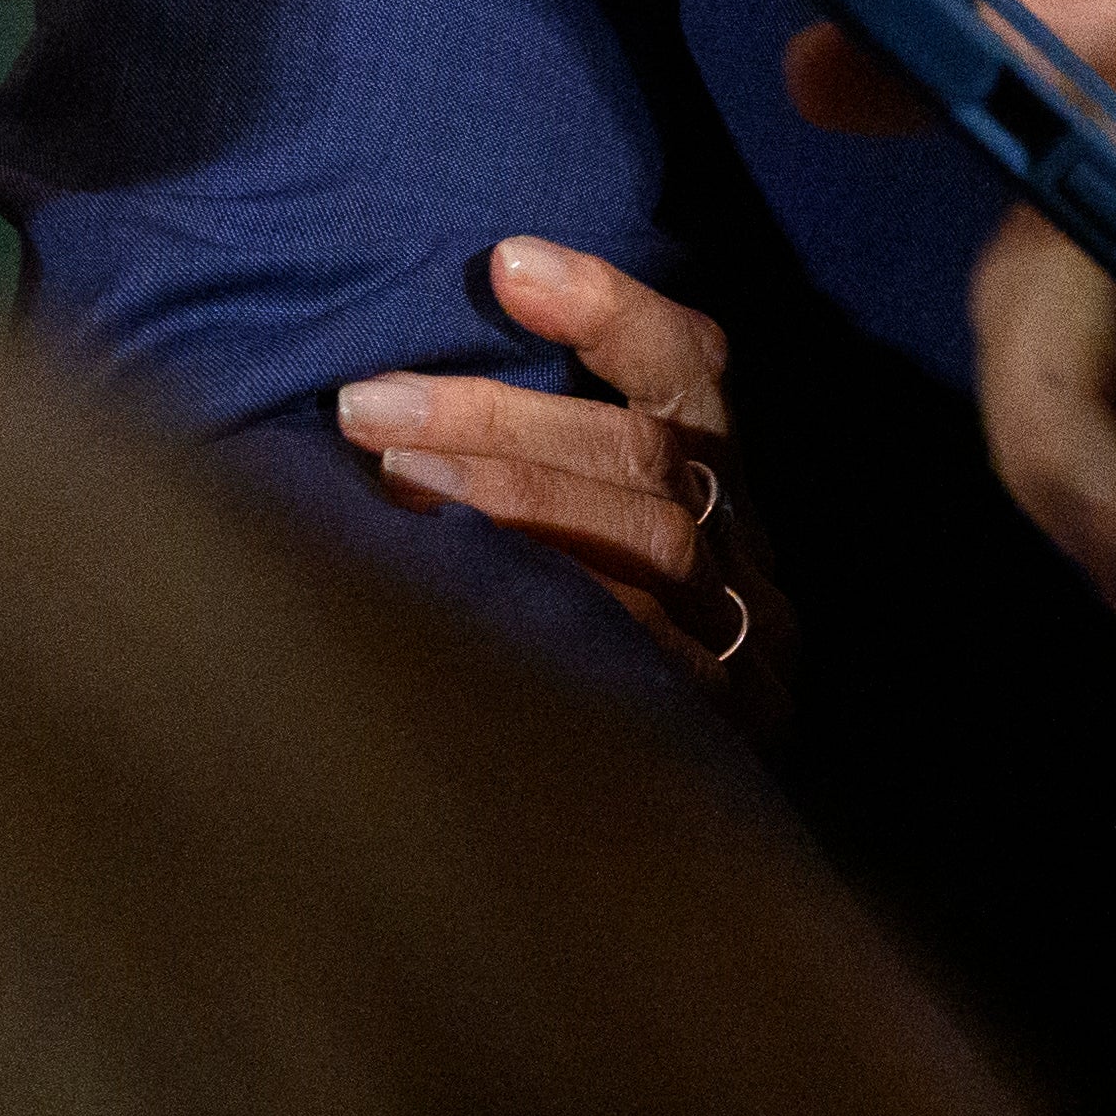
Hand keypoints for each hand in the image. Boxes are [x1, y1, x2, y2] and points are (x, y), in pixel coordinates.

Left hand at [338, 237, 786, 722]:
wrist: (609, 852)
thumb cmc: (544, 653)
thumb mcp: (547, 538)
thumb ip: (516, 459)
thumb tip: (387, 382)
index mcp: (718, 488)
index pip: (691, 369)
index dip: (610, 310)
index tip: (507, 263)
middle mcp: (744, 559)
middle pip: (647, 457)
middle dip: (501, 417)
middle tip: (369, 405)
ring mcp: (746, 648)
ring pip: (650, 540)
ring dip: (514, 496)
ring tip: (394, 478)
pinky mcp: (722, 728)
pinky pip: (647, 654)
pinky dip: (554, 605)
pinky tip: (455, 592)